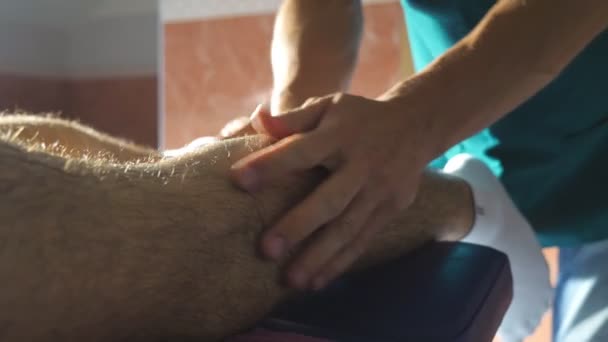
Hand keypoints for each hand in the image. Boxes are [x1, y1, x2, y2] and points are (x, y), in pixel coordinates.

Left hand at [230, 93, 435, 289]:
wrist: (416, 125)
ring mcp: (381, 190)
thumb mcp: (328, 106)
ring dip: (320, 257)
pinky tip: (317, 281)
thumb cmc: (356, 117)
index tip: (238, 179)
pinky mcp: (391, 209)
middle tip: (266, 251)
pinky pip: (363, 240)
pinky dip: (340, 262)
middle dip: (299, 226)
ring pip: (348, 228)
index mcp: (340, 135)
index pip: (301, 151)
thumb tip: (256, 119)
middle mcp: (363, 164)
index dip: (271, 165)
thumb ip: (292, 118)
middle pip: (330, 199)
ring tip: (291, 281)